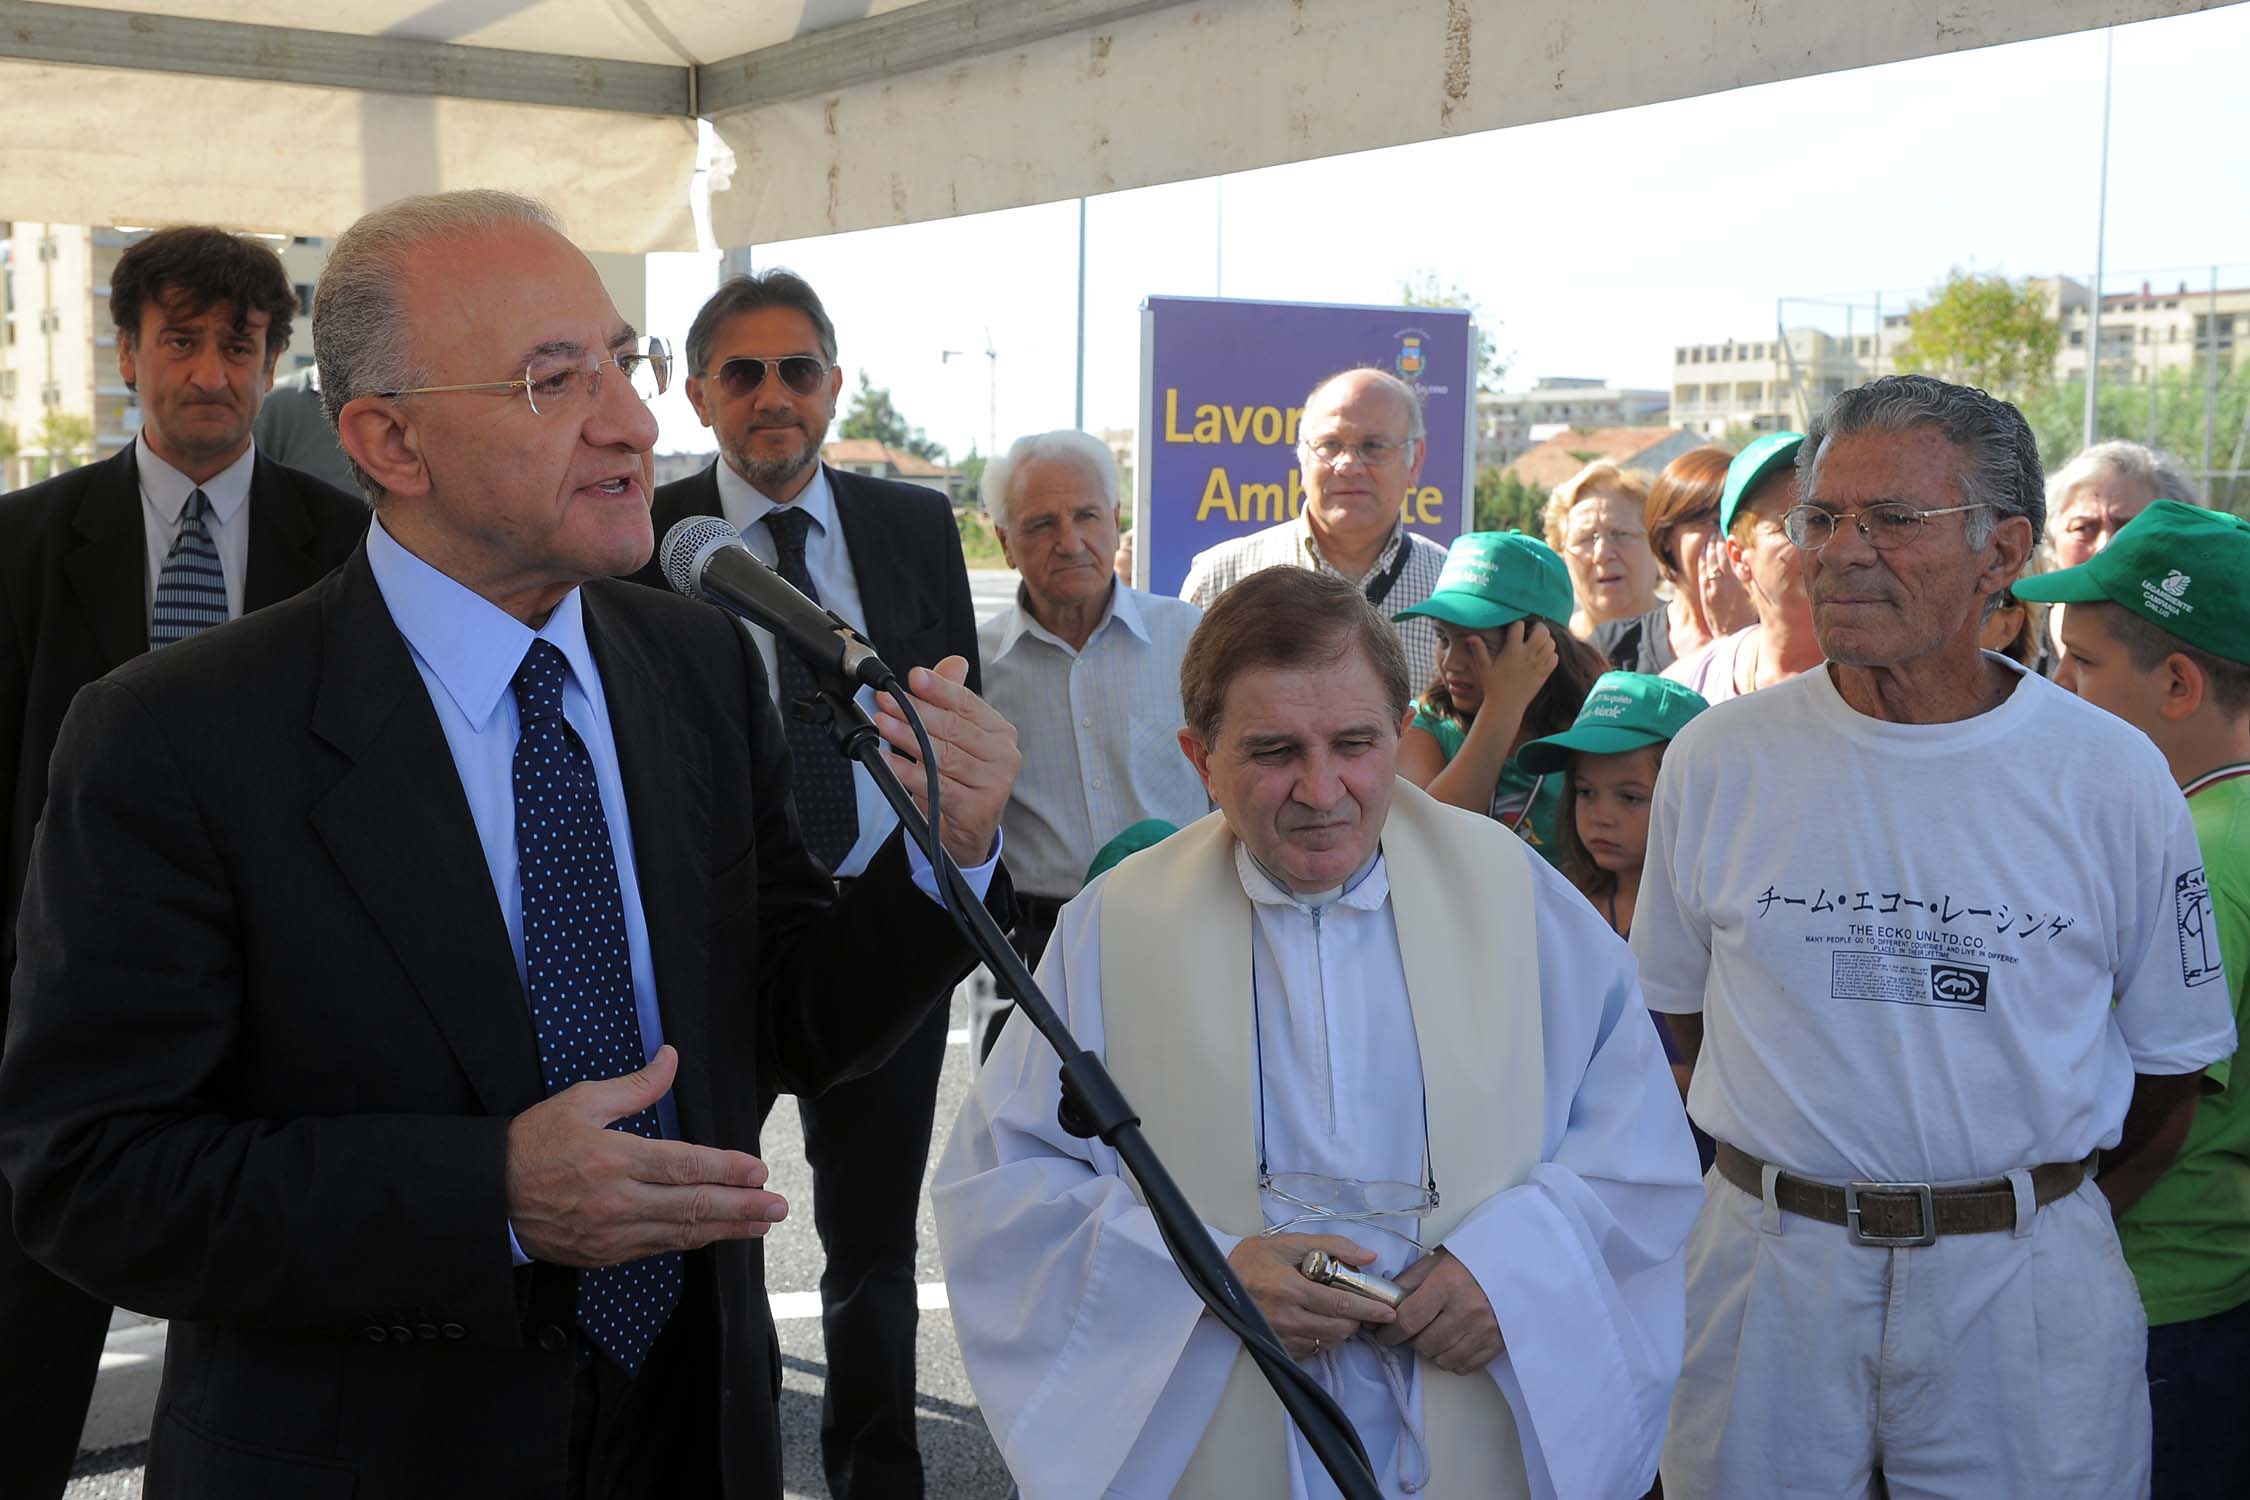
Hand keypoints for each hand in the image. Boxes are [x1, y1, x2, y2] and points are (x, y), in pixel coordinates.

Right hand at [505, 1046, 787, 1266]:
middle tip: (777, 1208)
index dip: (727, 1170)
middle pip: (693, 1206)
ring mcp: (612, 1234)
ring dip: (726, 1230)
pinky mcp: (604, 1255)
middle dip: (742, 1208)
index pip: (686, 1166)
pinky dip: (690, 1242)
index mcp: (615, 1159)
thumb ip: (635, 1086)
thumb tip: (671, 1059)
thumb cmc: (534, 1142)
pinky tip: (713, 1235)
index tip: (758, 1171)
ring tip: (760, 1226)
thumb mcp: (581, 1101)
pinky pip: (658, 1249)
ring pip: (681, 1233)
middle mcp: (619, 1201)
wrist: (488, 1195)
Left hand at [872, 656, 1021, 868]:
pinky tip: (887, 759)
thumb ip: (954, 699)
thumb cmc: (961, 780)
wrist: (968, 833)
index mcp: (1001, 733)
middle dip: (915, 711)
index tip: (913, 677)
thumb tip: (953, 663)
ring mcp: (994, 784)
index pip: (968, 704)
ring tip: (882, 723)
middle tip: (886, 699)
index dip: (939, 689)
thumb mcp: (958, 739)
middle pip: (954, 728)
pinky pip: (935, 785)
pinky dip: (906, 771)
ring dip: (906, 737)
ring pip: (942, 755)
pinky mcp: (977, 809)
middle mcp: (1004, 756)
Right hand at [1227, 1233, 1396, 1359]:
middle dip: (1356, 1320)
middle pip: (1338, 1329)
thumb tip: (1367, 1257)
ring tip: (1336, 1312)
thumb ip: (1331, 1246)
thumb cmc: (1252, 1259)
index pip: (1340, 1304)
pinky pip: (1310, 1350)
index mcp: (1291, 1288)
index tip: (1387, 1311)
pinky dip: (1321, 1338)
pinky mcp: (1276, 1347)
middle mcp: (1286, 1316)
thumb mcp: (1289, 1243)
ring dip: (1340, 1330)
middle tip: (1360, 1307)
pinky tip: (1316, 1322)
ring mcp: (1280, 1335)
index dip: (1368, 1309)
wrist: (1215, 1280)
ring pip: (1327, 1342)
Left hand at [1369, 1248, 1501, 1372]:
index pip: (1408, 1320)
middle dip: (1412, 1340)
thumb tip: (1385, 1302)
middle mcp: (1466, 1310)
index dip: (1389, 1332)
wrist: (1517, 1263)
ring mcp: (1485, 1329)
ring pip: (1443, 1359)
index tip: (1382, 1334)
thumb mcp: (1438, 1260)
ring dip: (1432, 1352)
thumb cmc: (1474, 1259)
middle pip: (1424, 1344)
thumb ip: (1410, 1280)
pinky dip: (1453, 1360)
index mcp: (1447, 1285)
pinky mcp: (1498, 1343)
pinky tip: (1452, 1344)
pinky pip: (1465, 1366)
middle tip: (1413, 1330)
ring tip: (1434, 1335)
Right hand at [1476, 620, 1557, 712]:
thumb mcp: (1484, 667)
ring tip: (1538, 643)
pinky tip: (1543, 656)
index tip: (1516, 629)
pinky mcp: (1543, 675)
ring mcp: (1537, 666)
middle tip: (1533, 631)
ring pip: (1550, 644)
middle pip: (1542, 632)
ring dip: (1546, 640)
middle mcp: (1526, 657)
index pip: (1519, 627)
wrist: (1505, 706)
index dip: (1518, 624)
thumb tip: (1471, 636)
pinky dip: (1551, 654)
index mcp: (1511, 652)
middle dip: (1539, 627)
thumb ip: (1479, 650)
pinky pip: (1554, 658)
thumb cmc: (1492, 686)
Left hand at [1699, 538, 1752, 626]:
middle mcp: (1726, 582)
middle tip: (1719, 527)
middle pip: (1721, 555)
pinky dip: (1703, 558)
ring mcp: (1713, 587)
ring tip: (1711, 533)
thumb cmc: (1745, 616)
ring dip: (1710, 545)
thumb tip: (1748, 560)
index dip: (1732, 544)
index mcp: (1740, 582)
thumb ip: (1749, 577)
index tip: (1732, 533)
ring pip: (1711, 560)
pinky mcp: (1705, 593)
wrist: (1731, 634)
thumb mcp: (1752, 595)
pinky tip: (1703, 549)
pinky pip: (1703, 570)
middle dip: (1719, 540)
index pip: (1734, 557)